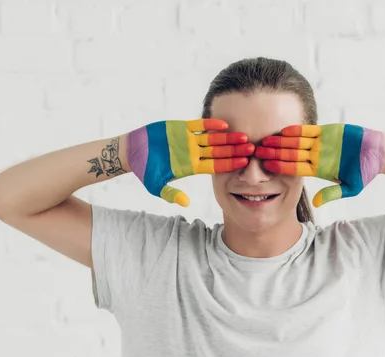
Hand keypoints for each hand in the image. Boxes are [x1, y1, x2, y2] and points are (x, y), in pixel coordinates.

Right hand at [127, 119, 253, 205]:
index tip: (244, 163)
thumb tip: (186, 204)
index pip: (215, 166)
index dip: (230, 164)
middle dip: (234, 150)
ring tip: (243, 136)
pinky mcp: (181, 127)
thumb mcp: (156, 186)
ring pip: (213, 139)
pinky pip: (199, 126)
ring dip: (227, 138)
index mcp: (191, 167)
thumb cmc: (145, 170)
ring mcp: (189, 140)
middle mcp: (194, 153)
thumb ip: (171, 194)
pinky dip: (210, 124)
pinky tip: (224, 124)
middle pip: (219, 152)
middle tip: (252, 149)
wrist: (132, 151)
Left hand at [255, 123, 384, 206]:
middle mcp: (315, 156)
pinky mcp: (326, 131)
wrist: (378, 152)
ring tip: (266, 140)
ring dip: (281, 142)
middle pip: (291, 155)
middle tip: (258, 153)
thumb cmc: (365, 171)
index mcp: (318, 170)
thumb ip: (333, 194)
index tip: (267, 167)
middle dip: (275, 154)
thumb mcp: (351, 187)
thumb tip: (317, 204)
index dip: (281, 167)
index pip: (295, 169)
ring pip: (296, 142)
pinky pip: (308, 131)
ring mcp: (319, 143)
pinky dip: (297, 130)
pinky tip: (283, 131)